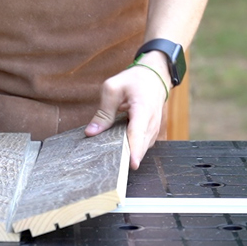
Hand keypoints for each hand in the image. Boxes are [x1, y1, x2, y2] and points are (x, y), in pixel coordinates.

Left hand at [84, 55, 170, 169]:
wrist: (155, 77)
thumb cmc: (134, 81)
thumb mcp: (112, 89)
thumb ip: (103, 112)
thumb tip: (90, 132)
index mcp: (143, 109)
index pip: (138, 132)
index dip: (135, 150)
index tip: (132, 165)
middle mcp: (152, 122)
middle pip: (140, 146)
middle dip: (127, 157)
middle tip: (110, 168)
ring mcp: (154, 130)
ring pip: (141, 149)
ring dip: (128, 155)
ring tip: (111, 161)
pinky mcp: (151, 134)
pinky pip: (141, 146)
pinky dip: (131, 150)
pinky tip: (117, 151)